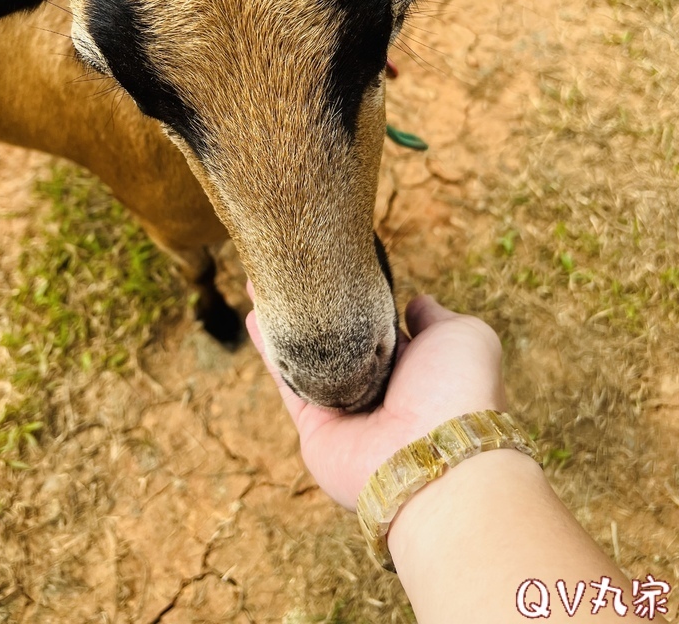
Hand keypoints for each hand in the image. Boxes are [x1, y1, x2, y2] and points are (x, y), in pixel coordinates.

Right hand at [247, 292, 506, 509]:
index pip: (375, 319)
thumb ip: (435, 316)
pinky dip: (270, 348)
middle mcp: (376, 385)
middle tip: (290, 266)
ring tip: (261, 281)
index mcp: (412, 362)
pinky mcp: (314, 426)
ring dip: (284, 319)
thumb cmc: (458, 391)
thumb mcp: (463, 335)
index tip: (334, 262)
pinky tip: (255, 315)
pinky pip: (287, 381)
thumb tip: (417, 303)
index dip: (354, 291)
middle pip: (335, 336)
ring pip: (305, 355)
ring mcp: (343, 406)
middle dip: (313, 303)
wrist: (435, 457)